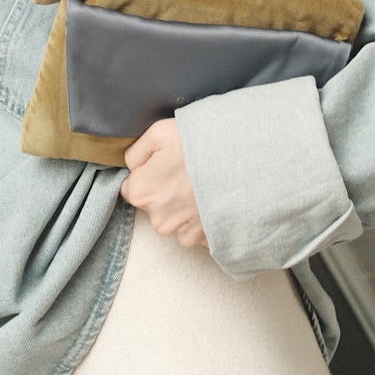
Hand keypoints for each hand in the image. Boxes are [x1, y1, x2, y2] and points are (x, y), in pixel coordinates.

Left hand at [120, 118, 207, 247]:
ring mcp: (183, 233)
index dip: (147, 174)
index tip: (164, 165)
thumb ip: (135, 152)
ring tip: (202, 184)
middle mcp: (158, 219)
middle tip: (186, 171)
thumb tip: (130, 165)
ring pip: (175, 218)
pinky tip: (211, 198)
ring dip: (184, 205)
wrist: (244, 164)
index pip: (132, 187)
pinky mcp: (204, 241)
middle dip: (165, 191)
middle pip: (154, 205)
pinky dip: (201, 217)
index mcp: (141, 192)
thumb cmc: (198, 145)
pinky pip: (195, 229)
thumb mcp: (158, 133)